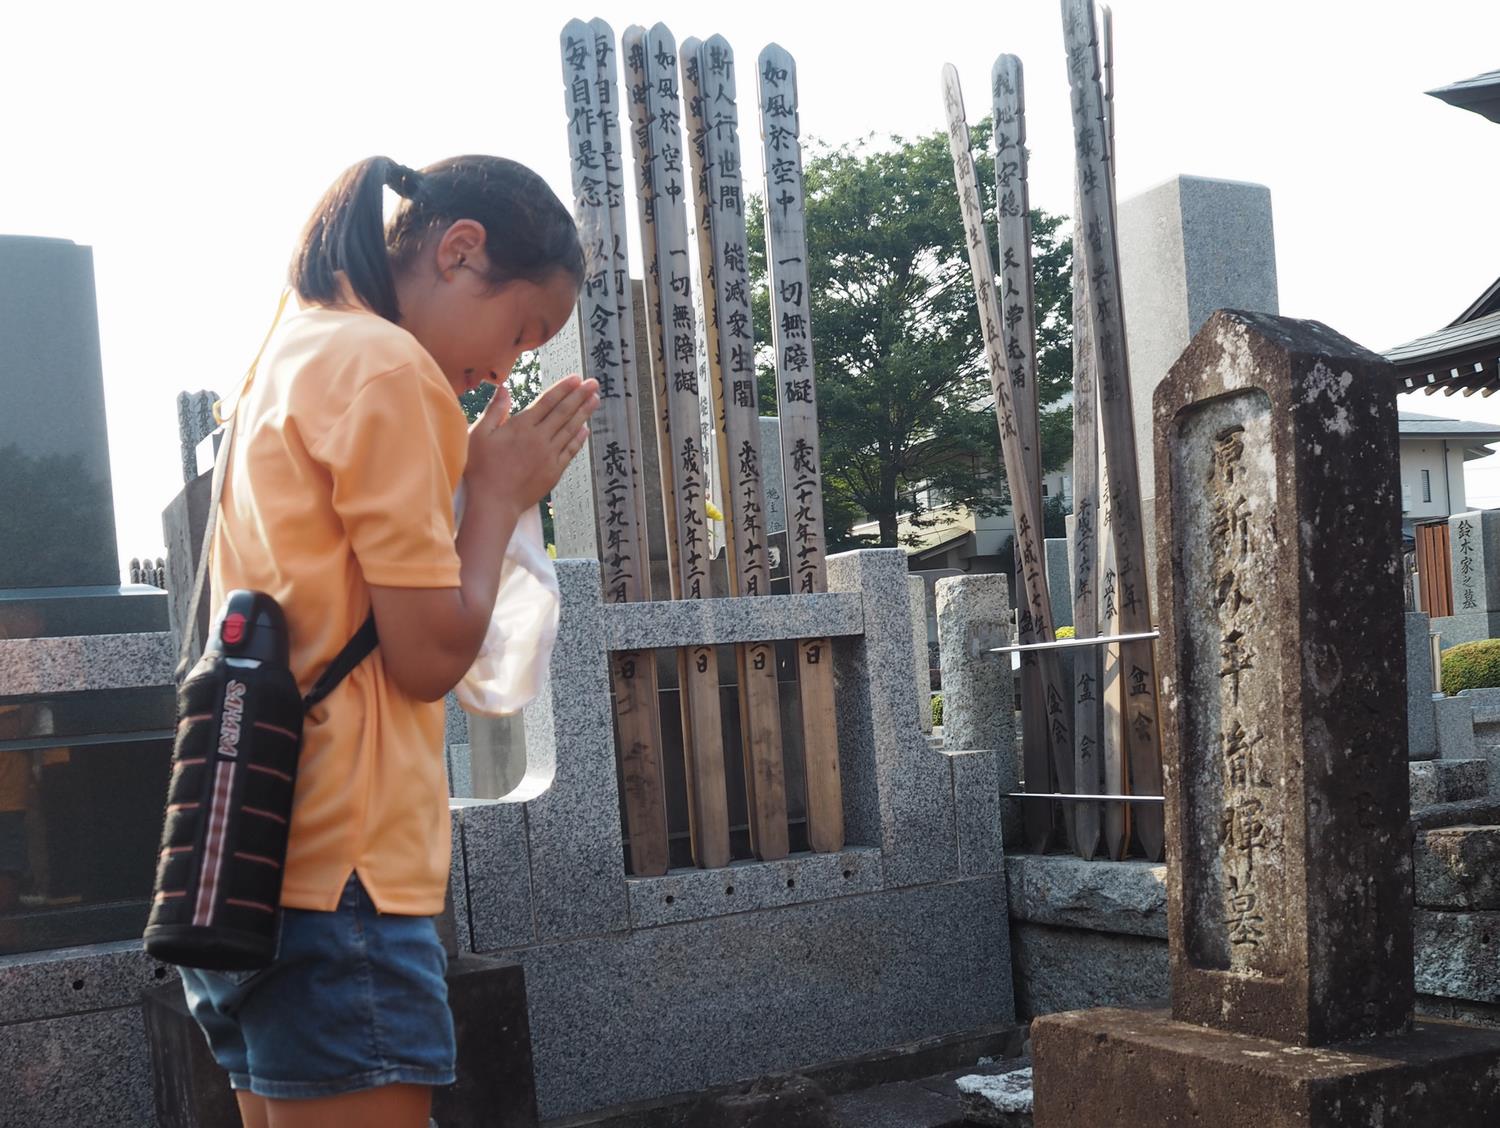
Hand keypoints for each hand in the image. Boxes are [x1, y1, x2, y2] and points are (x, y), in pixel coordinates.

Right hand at [465, 374, 598, 511]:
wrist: (494, 502)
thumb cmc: (480, 468)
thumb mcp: (479, 435)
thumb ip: (494, 411)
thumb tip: (504, 389)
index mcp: (521, 426)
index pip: (547, 402)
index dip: (563, 389)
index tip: (576, 378)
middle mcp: (539, 438)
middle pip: (564, 412)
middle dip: (580, 395)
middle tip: (594, 383)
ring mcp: (549, 455)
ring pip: (570, 429)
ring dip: (584, 413)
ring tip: (595, 399)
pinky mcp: (554, 472)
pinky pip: (570, 451)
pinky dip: (579, 439)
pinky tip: (585, 430)